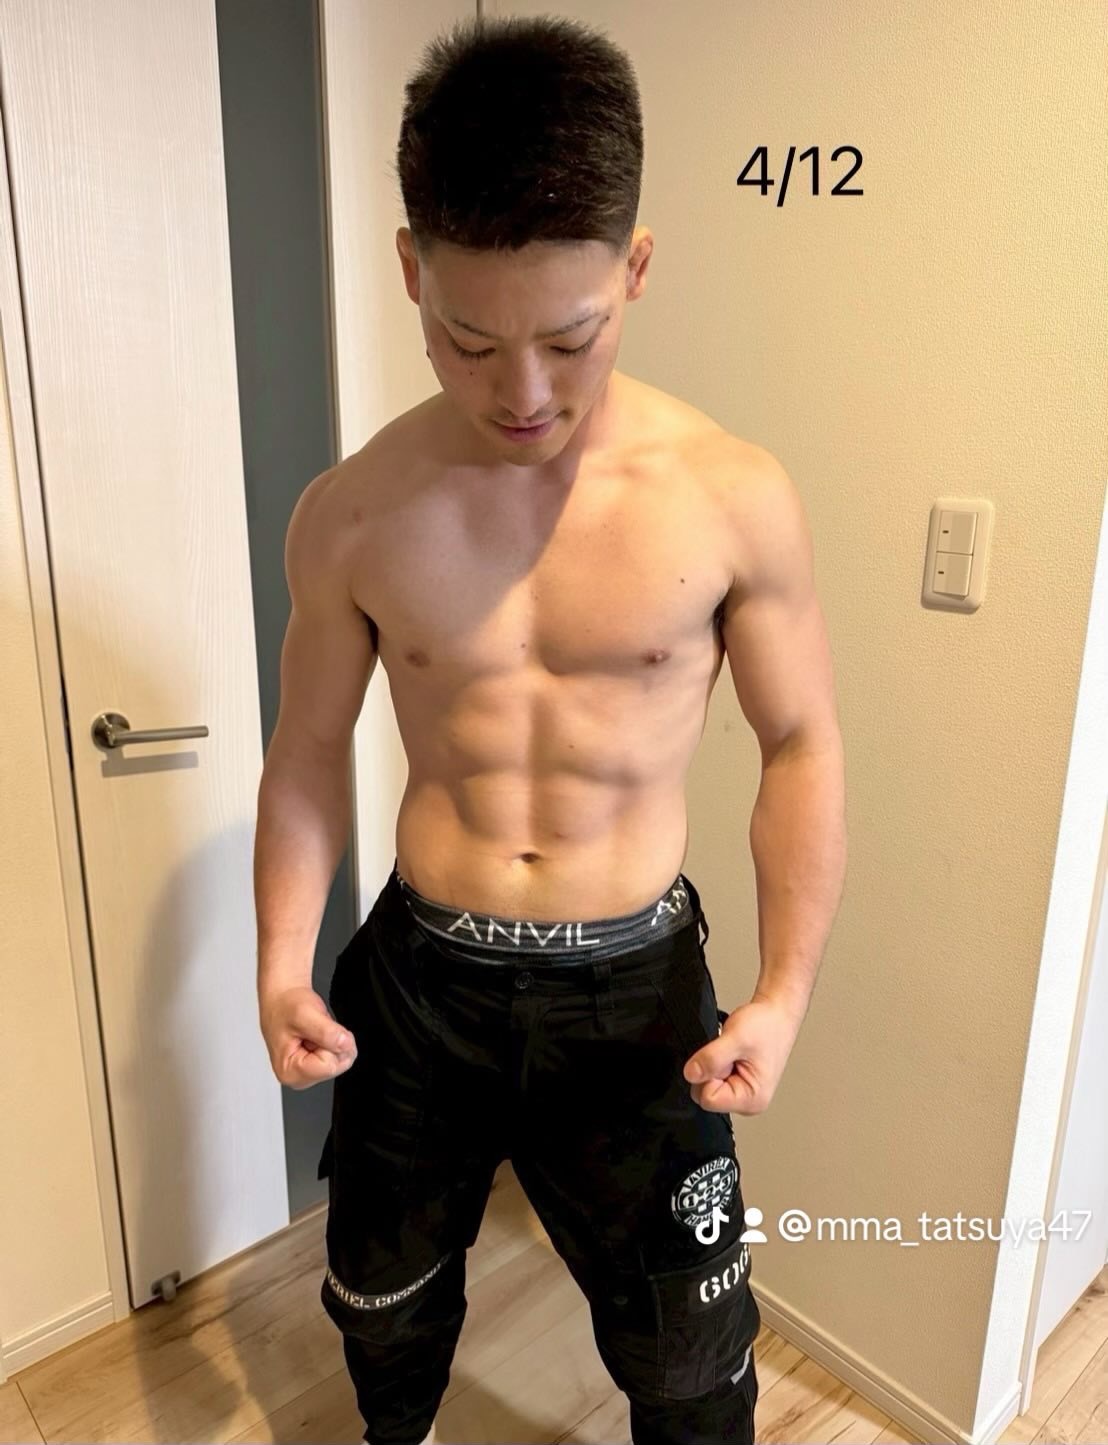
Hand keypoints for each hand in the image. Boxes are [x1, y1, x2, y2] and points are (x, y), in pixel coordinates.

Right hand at [259, 985, 356, 1089]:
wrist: (282, 997)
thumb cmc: (285, 1005)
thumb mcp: (305, 1014)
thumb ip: (327, 1032)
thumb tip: (346, 1045)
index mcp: (289, 1071)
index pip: (329, 1066)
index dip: (332, 1044)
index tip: (318, 1030)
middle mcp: (296, 1077)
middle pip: (336, 1066)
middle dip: (334, 1043)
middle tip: (316, 1029)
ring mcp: (305, 1073)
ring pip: (340, 1061)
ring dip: (333, 1041)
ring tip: (314, 1031)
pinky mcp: (313, 1066)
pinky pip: (338, 1056)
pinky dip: (333, 1041)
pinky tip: (316, 1035)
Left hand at [682, 992, 805, 1115]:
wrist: (777, 1013)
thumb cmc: (767, 1026)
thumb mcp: (736, 1038)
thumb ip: (711, 1058)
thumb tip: (691, 1074)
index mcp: (752, 1099)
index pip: (708, 1099)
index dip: (708, 1075)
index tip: (725, 1058)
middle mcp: (748, 1102)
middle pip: (705, 1094)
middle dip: (710, 1071)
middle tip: (729, 1053)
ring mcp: (742, 1092)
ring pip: (707, 1085)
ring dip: (713, 1065)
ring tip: (732, 1051)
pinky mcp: (736, 1082)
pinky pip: (713, 1077)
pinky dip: (716, 1062)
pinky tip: (730, 1053)